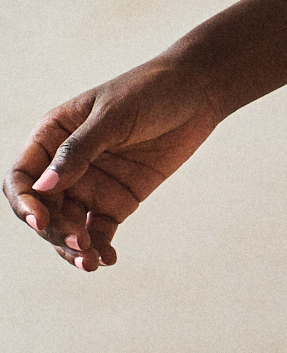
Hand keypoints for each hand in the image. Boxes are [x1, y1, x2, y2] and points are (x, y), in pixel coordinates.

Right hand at [7, 57, 224, 272]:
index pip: (22, 177)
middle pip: (44, 209)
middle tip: (80, 244)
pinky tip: (107, 259)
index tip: (41, 221)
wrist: (198, 92)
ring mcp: (91, 184)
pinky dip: (100, 247)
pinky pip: (99, 230)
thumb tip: (42, 187)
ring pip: (69, 226)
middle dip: (55, 231)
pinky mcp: (118, 200)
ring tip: (91, 262)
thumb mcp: (113, 115)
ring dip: (74, 248)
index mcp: (52, 136)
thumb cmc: (150, 91)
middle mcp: (65, 165)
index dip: (25, 202)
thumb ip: (79, 151)